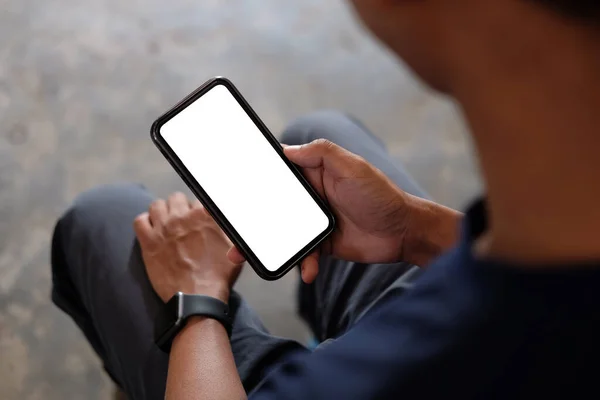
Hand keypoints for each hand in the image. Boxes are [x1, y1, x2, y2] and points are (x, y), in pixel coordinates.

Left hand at [134, 192, 242, 302]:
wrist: (197, 297)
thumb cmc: (219, 274)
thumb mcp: (235, 247)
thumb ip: (229, 228)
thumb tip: (224, 218)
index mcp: (204, 215)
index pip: (198, 201)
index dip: (198, 212)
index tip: (198, 222)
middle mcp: (182, 217)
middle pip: (176, 198)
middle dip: (180, 208)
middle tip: (182, 223)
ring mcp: (163, 228)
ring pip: (157, 205)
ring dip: (163, 212)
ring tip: (166, 224)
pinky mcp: (148, 242)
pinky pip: (140, 221)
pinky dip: (145, 223)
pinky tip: (152, 231)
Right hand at [228, 139, 417, 283]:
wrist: (403, 232)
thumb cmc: (380, 194)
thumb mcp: (352, 167)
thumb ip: (322, 153)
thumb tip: (286, 149)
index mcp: (314, 174)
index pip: (279, 173)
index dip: (255, 178)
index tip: (232, 186)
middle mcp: (311, 197)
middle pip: (272, 207)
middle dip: (250, 219)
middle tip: (228, 229)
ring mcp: (315, 222)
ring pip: (281, 233)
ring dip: (264, 245)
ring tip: (243, 257)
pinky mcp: (323, 245)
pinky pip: (303, 254)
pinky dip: (302, 263)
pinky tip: (307, 271)